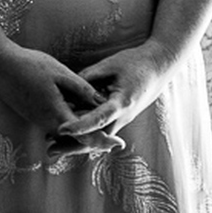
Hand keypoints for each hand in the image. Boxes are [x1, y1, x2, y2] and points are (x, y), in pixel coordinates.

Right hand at [0, 43, 120, 159]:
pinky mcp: (34, 116)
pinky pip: (56, 126)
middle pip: (75, 139)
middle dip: (95, 140)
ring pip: (66, 134)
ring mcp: (38, 121)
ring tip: (101, 131)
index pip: (84, 135)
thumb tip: (102, 103)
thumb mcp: (61, 74)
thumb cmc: (30, 66)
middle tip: (114, 141)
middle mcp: (47, 123)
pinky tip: (79, 117)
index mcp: (56, 114)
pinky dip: (70, 126)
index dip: (102, 141)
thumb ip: (82, 90)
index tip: (118, 144)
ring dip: (82, 134)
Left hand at [61, 40, 176, 140]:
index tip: (61, 129)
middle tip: (50, 150)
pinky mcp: (120, 118)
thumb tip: (67, 90)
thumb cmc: (136, 62)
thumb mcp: (110, 64)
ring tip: (53, 148)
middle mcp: (123, 117)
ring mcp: (123, 120)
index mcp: (122, 102)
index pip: (98, 119)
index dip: (79, 126)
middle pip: (96, 139)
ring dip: (77, 144)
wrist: (160, 65)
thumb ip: (88, 77)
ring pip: (98, 139)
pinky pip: (102, 132)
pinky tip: (68, 138)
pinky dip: (86, 136)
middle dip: (74, 146)